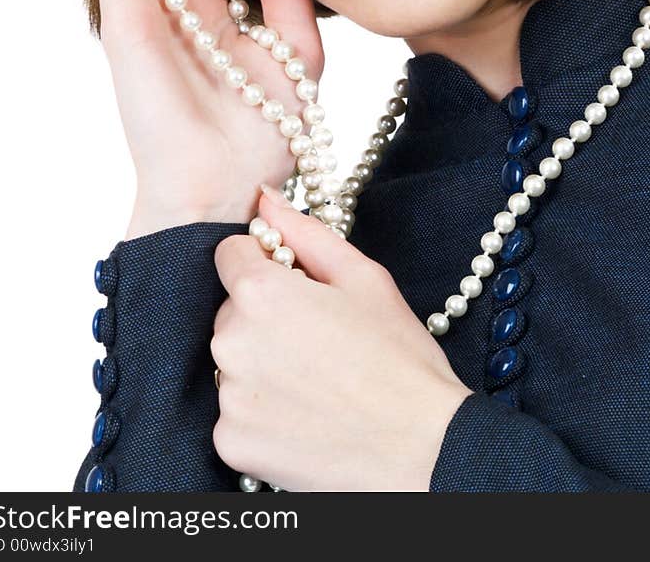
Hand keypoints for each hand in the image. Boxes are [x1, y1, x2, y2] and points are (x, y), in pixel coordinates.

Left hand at [210, 187, 472, 491]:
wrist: (420, 448)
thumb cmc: (399, 360)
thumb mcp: (363, 277)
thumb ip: (306, 233)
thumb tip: (266, 200)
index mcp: (262, 293)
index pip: (230, 254)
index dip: (266, 262)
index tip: (297, 284)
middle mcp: (232, 342)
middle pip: (232, 309)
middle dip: (265, 315)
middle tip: (320, 338)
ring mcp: (228, 397)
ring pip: (233, 361)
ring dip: (263, 362)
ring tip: (318, 379)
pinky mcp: (231, 442)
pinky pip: (236, 411)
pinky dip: (262, 411)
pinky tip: (306, 414)